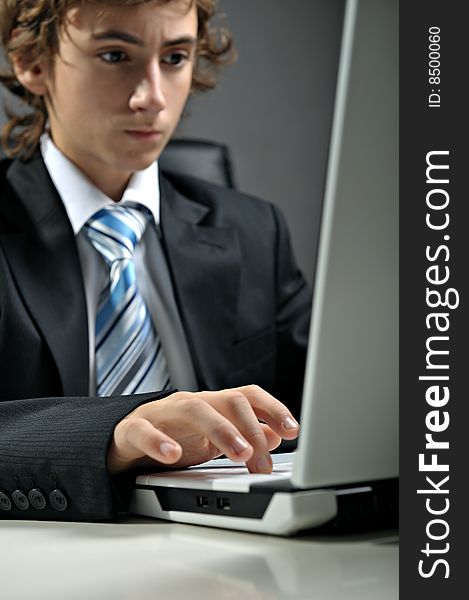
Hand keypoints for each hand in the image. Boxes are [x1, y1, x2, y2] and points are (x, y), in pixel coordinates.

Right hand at [108, 385, 299, 474]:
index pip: (247, 396)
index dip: (272, 409)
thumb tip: (275, 436)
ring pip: (193, 409)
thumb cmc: (172, 436)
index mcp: (212, 405)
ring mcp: (162, 413)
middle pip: (227, 400)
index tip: (293, 430)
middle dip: (251, 428)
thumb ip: (242, 436)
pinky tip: (173, 456)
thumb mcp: (213, 440)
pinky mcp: (133, 429)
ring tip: (239, 454)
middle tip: (263, 462)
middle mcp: (191, 403)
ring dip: (221, 430)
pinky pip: (145, 431)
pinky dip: (159, 441)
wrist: (122, 440)